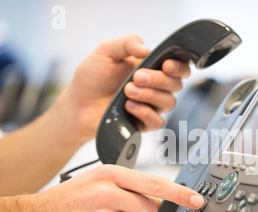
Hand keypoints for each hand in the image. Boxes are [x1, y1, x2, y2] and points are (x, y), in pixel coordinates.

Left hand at [56, 35, 189, 143]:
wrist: (78, 104)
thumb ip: (127, 44)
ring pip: (168, 102)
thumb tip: (146, 48)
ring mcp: (151, 106)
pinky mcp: (144, 123)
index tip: (166, 65)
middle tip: (137, 77)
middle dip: (158, 80)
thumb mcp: (106, 52)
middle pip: (175, 85)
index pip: (178, 67)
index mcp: (151, 67)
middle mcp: (155, 87)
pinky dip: (145, 113)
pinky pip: (157, 121)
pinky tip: (129, 106)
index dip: (178, 67)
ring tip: (128, 91)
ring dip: (150, 95)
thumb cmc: (92, 78)